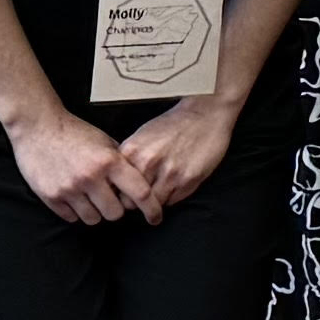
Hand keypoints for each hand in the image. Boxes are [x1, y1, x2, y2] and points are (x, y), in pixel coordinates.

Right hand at [7, 107, 140, 223]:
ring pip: (93, 219)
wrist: (37, 126)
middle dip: (116, 209)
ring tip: (90, 197)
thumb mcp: (104, 141)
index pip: (140, 193)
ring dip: (95, 212)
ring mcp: (69, 188)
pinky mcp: (51, 196)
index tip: (156, 217)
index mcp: (109, 161)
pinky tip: (74, 196)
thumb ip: (122, 162)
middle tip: (110, 199)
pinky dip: (75, 212)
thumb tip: (142, 182)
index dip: (152, 209)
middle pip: (115, 213)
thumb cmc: (74, 132)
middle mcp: (90, 177)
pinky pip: (71, 218)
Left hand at [112, 93, 239, 214]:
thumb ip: (130, 160)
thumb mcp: (142, 137)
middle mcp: (147, 163)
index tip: (126, 194)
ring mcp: (168, 173)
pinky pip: (171, 202)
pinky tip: (175, 185)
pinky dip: (171, 198)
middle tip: (143, 198)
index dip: (120, 193)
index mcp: (131, 151)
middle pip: (130, 202)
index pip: (115, 187)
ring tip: (159, 194)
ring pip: (151, 205)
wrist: (205, 114)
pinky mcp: (187, 180)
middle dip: (135, 202)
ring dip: (154, 204)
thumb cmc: (173, 125)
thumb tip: (119, 184)